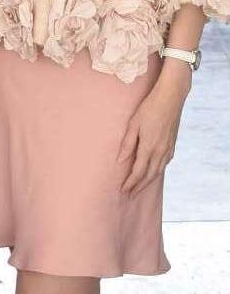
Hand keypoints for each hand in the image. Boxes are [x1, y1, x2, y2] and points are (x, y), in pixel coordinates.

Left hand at [118, 60, 190, 197]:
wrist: (170, 99)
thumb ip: (127, 144)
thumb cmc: (149, 108)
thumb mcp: (133, 124)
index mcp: (149, 147)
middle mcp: (160, 152)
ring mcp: (168, 149)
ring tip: (139, 187)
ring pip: (157, 172)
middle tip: (130, 195)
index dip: (130, 183)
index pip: (138, 171)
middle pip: (149, 176)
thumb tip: (120, 161)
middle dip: (139, 187)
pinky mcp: (172, 145)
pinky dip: (157, 172)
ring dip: (148, 181)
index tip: (123, 190)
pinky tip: (153, 172)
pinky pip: (164, 164)